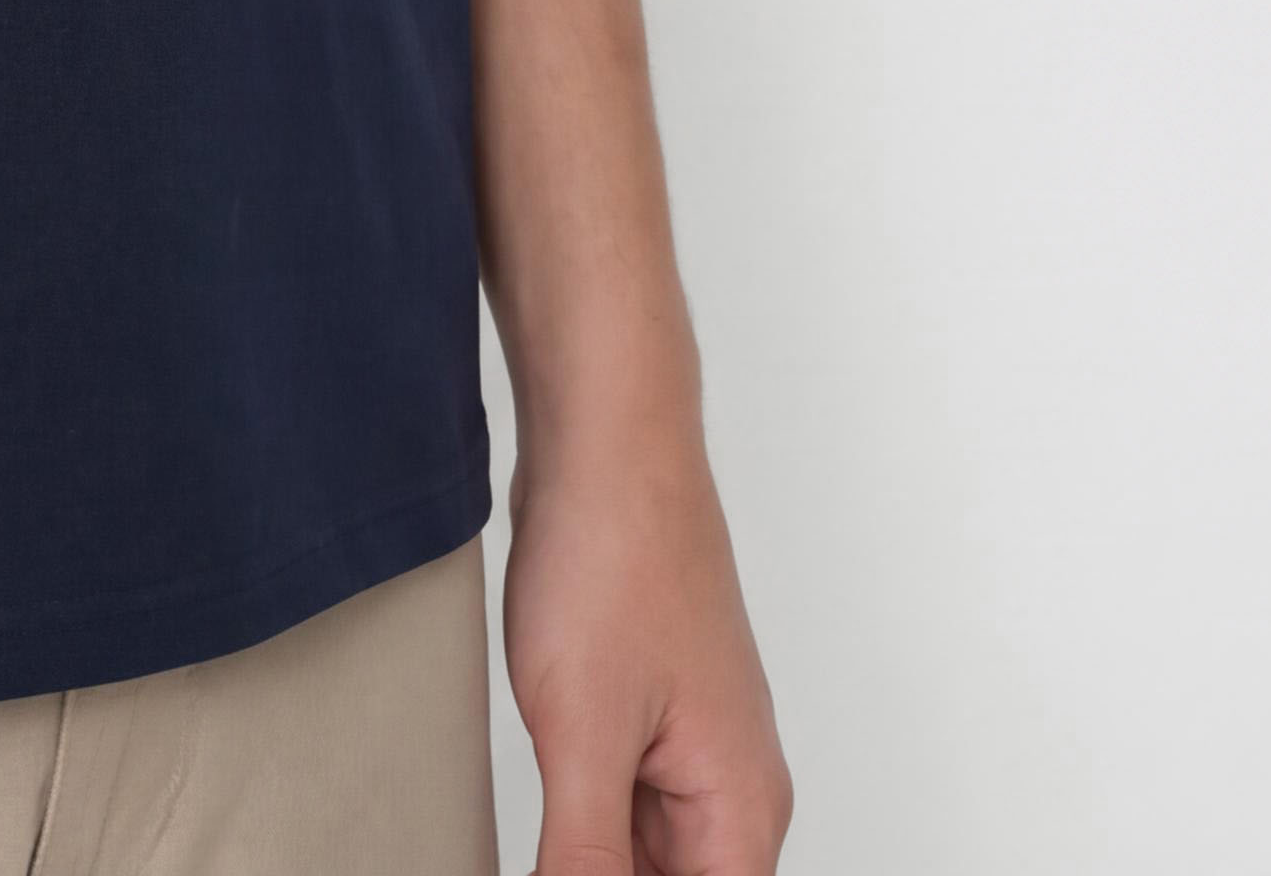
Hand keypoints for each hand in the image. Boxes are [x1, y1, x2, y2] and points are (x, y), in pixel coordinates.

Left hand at [500, 414, 791, 875]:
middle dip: (598, 874)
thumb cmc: (616, 554)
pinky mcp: (642, 712)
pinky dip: (576, 825)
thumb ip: (585, 857)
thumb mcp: (582, 735)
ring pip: (640, 856)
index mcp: (741, 810)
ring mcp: (686, 747)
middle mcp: (729, 788)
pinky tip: (529, 821)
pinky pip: (615, 804)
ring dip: (585, 858)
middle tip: (551, 836)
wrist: (603, 437)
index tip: (572, 859)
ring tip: (533, 827)